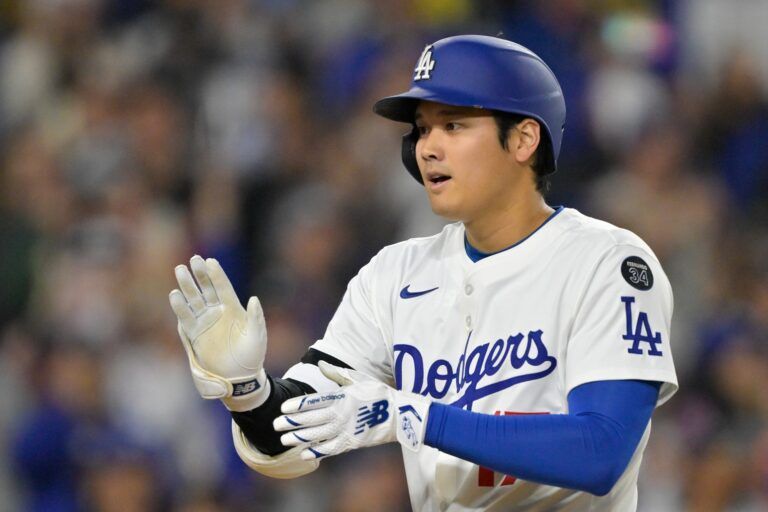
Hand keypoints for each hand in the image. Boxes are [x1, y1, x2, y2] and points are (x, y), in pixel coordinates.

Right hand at [169, 256, 269, 410]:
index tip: (210, 261)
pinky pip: (186, 317)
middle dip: (200, 274)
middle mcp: (218, 312)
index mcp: (234, 309)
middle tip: (193, 259)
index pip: (223, 287)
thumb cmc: (253, 355)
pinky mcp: (195, 334)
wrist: (240, 377)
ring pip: (194, 300)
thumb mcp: (258, 336)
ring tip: (180, 270)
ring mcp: (205, 322)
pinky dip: (180, 307)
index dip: (217, 274)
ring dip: (187, 286)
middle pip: (207, 289)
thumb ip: (256, 318)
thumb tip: (254, 299)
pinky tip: (174, 295)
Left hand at [274, 361, 431, 459]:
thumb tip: (320, 364)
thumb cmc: (378, 394)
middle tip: (276, 425)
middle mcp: (341, 413)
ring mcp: (346, 429)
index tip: (283, 408)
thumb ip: (337, 374)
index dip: (297, 405)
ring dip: (299, 438)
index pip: (314, 401)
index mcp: (342, 397)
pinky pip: (331, 449)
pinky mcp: (352, 442)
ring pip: (318, 435)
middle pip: (312, 419)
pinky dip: (317, 451)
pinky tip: (304, 454)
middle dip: (292, 422)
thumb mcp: (358, 379)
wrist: (398, 414)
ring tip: (284, 440)